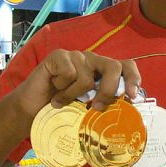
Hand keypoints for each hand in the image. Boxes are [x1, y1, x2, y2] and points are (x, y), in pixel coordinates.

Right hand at [14, 49, 140, 114]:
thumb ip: (105, 103)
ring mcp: (76, 56)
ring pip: (87, 77)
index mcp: (103, 71)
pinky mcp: (59, 55)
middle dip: (108, 90)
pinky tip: (54, 90)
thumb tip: (126, 110)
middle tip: (97, 108)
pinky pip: (69, 73)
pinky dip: (62, 89)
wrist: (32, 110)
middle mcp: (93, 60)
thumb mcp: (88, 109)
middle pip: (113, 67)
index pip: (126, 66)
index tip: (132, 96)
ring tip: (63, 100)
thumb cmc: (62, 110)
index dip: (133, 78)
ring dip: (74, 95)